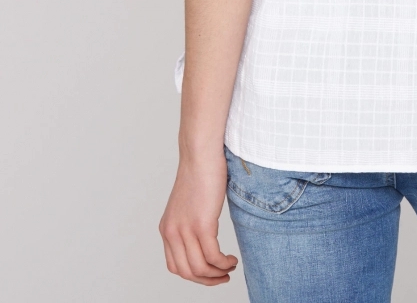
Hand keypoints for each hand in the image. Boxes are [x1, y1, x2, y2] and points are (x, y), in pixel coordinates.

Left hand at [159, 148, 238, 284]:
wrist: (201, 153)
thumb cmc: (200, 172)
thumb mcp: (188, 203)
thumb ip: (190, 221)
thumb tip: (204, 237)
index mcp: (167, 229)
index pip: (175, 266)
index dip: (194, 275)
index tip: (210, 273)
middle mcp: (172, 233)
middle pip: (187, 273)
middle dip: (207, 280)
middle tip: (223, 277)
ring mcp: (185, 230)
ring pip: (200, 269)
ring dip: (217, 274)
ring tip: (230, 267)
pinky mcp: (201, 225)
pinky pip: (212, 257)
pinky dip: (223, 263)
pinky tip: (232, 259)